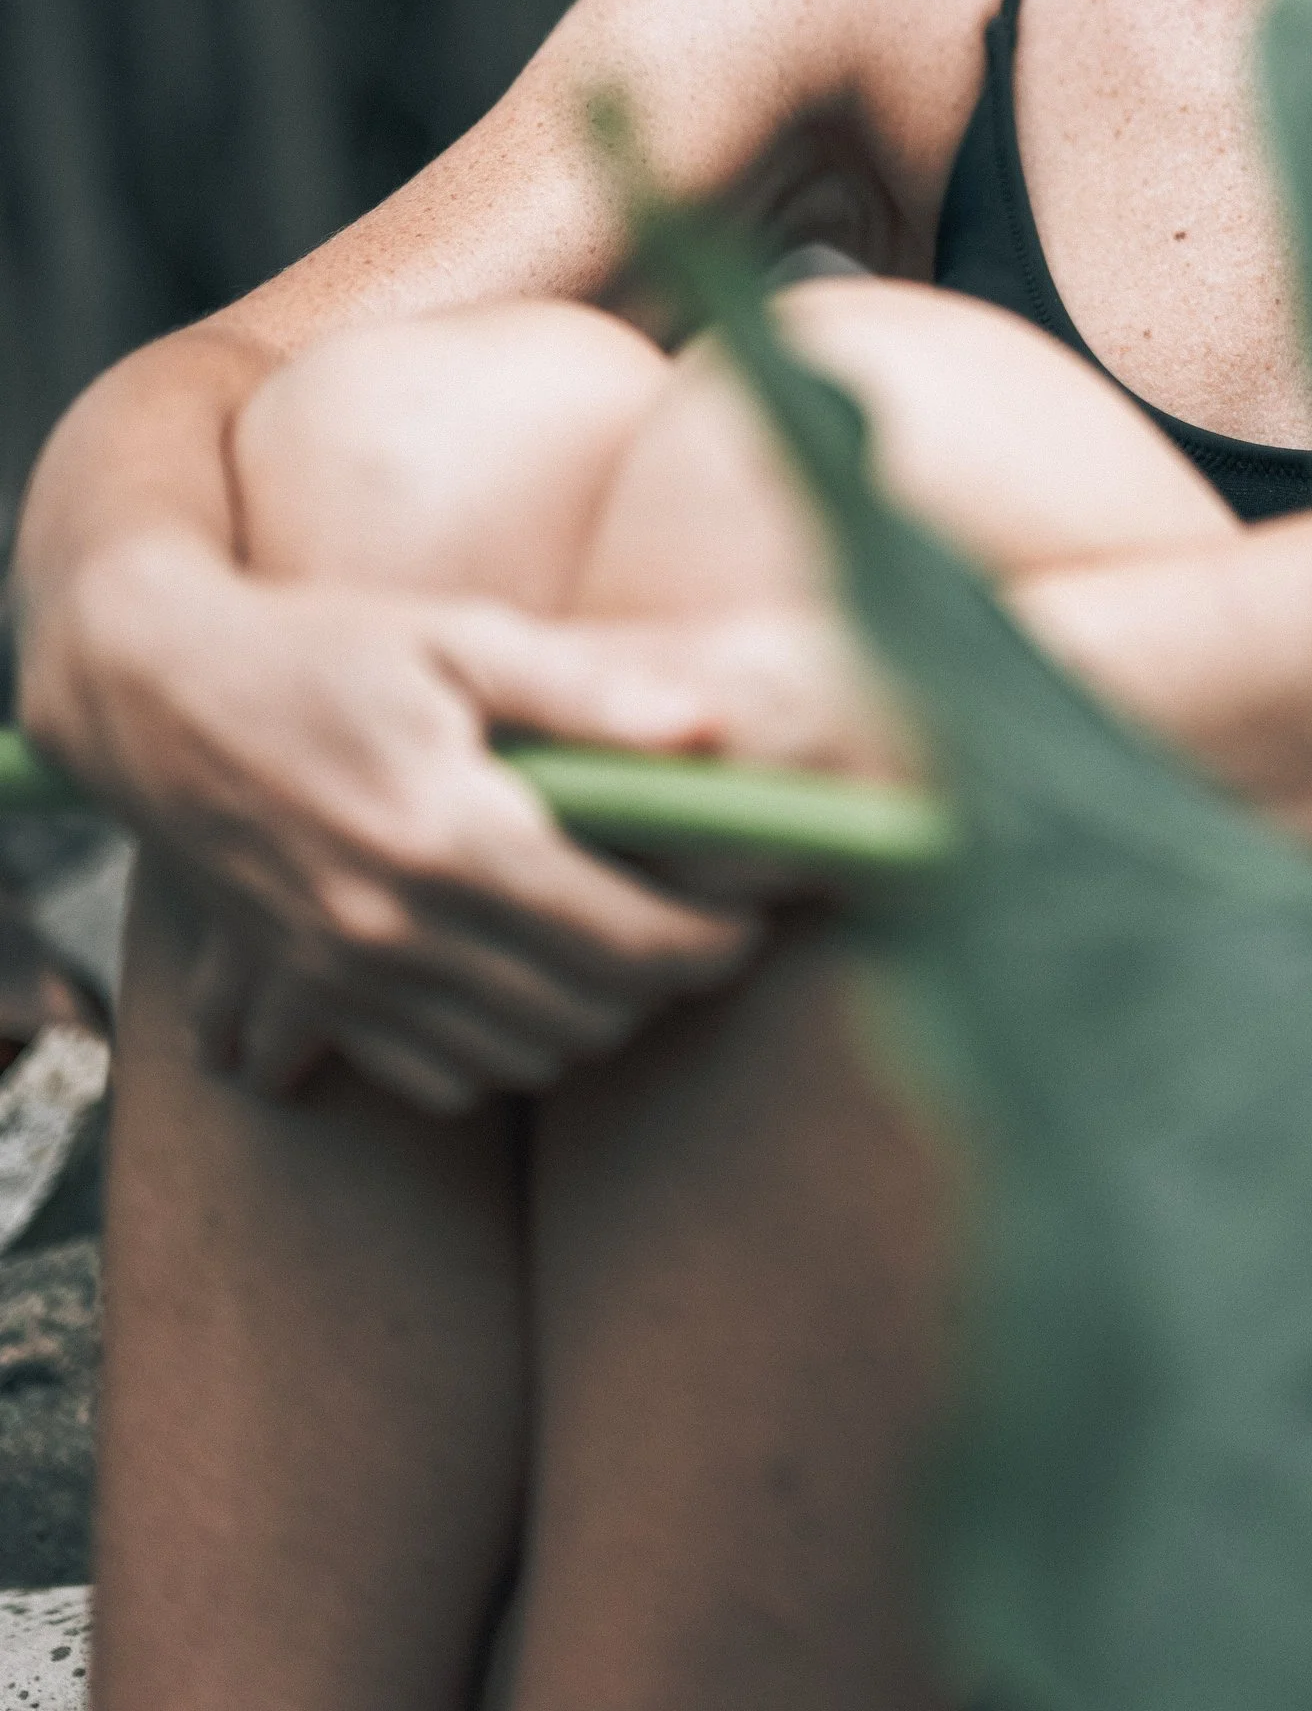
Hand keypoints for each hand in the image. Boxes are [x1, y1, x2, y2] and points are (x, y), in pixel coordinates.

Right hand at [34, 535, 915, 1110]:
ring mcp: (347, 975)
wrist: (159, 698)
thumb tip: (707, 727)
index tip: (753, 922)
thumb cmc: (323, 649)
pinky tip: (527, 986)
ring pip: (522, 1057)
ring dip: (592, 1022)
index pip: (626, 938)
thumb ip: (587, 688)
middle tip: (707, 936)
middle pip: (586, 1010)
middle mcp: (398, 925)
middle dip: (667, 985)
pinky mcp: (310, 997)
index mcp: (452, 832)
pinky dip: (501, 1053)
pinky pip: (436, 1077)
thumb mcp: (460, 634)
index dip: (712, 945)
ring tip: (626, 955)